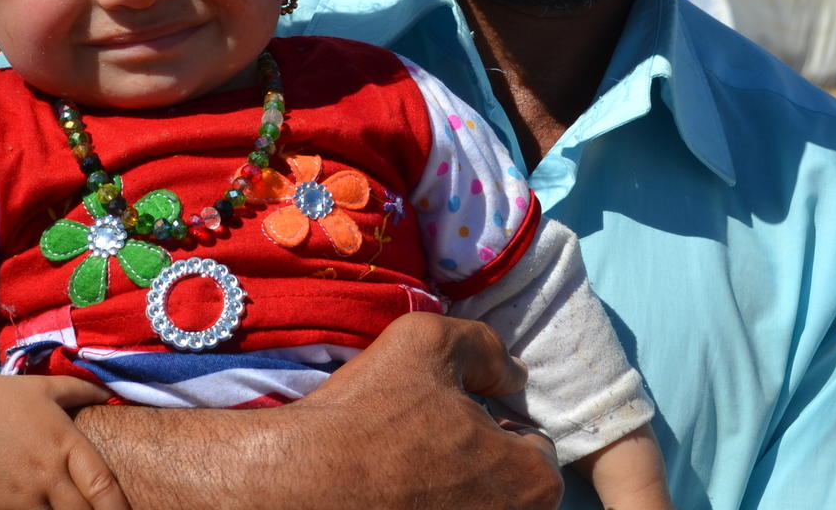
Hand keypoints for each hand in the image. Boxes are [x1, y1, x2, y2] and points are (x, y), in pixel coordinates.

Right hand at [284, 312, 563, 508]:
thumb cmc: (370, 413)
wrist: (300, 482)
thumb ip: (488, 349)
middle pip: (509, 490)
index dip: (495, 425)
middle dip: (481, 467)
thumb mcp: (430, 342)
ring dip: (456, 493)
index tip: (455, 418)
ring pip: (476, 507)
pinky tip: (393, 496)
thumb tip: (514, 376)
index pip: (535, 448)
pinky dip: (428, 508)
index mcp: (532, 482)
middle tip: (431, 446)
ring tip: (409, 473)